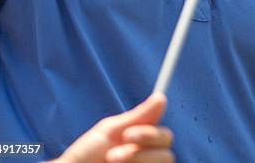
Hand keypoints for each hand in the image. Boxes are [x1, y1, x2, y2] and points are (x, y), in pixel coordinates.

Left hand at [54, 93, 173, 162]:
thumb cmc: (87, 155)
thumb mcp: (110, 131)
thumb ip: (138, 117)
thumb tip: (161, 97)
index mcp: (143, 142)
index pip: (165, 136)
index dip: (152, 134)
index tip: (128, 132)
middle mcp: (147, 159)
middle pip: (166, 153)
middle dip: (141, 149)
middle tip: (115, 151)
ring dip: (135, 160)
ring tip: (110, 161)